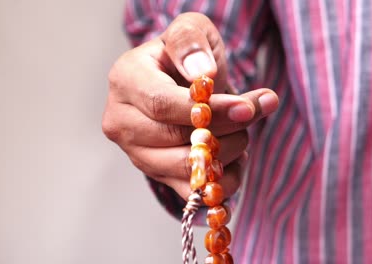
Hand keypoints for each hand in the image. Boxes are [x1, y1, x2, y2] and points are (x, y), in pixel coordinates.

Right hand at [102, 13, 278, 199]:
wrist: (178, 82)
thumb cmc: (185, 56)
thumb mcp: (190, 31)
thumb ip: (191, 43)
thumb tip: (203, 75)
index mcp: (124, 80)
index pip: (161, 104)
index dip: (207, 111)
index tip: (246, 108)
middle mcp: (120, 121)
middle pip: (173, 138)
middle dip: (223, 130)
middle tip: (251, 114)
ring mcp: (135, 152)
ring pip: (183, 168)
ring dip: (225, 153)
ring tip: (241, 131)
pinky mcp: (155, 174)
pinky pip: (191, 191)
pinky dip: (221, 180)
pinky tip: (233, 157)